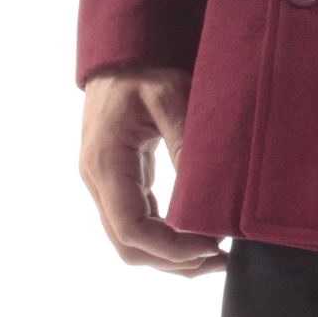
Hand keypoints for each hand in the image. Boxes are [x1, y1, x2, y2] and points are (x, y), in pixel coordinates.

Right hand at [78, 66, 227, 274]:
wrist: (120, 55)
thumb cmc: (144, 70)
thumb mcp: (170, 96)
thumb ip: (184, 140)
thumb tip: (205, 194)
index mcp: (106, 163)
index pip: (130, 228)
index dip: (169, 248)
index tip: (209, 248)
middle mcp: (98, 180)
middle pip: (127, 245)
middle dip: (171, 261)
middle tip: (219, 260)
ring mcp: (105, 183)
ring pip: (130, 239)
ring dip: (169, 254)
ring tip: (214, 256)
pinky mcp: (118, 180)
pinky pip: (137, 220)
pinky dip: (163, 235)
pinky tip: (195, 235)